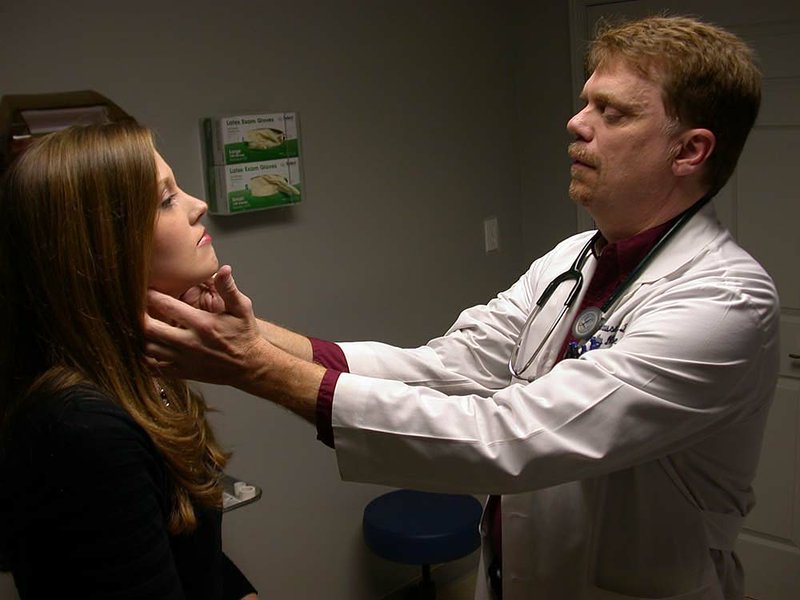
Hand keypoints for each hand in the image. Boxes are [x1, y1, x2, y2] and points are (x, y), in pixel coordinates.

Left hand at [145, 265, 269, 385]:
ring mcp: (184, 360)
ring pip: (148, 349)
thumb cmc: (245, 334)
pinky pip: (154, 368)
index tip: (143, 288)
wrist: (250, 365)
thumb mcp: (242, 308)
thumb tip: (223, 269)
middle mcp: (189, 343)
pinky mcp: (183, 372)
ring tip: (138, 325)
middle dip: (137, 316)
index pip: (167, 306)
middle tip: (133, 308)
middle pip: (149, 329)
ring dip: (139, 336)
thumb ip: (229, 289)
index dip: (150, 295)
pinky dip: (145, 358)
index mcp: (202, 324)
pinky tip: (146, 347)